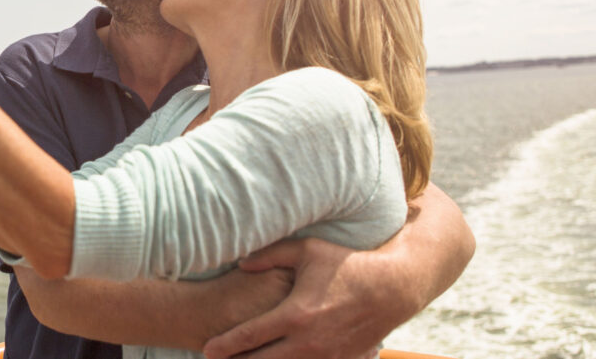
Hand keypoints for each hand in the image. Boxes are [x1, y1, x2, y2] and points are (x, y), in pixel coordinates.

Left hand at [203, 238, 403, 358]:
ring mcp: (325, 356)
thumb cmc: (346, 264)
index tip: (207, 348)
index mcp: (295, 314)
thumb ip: (270, 255)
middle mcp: (308, 341)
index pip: (251, 335)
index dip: (226, 345)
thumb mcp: (307, 251)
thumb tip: (241, 262)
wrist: (392, 289)